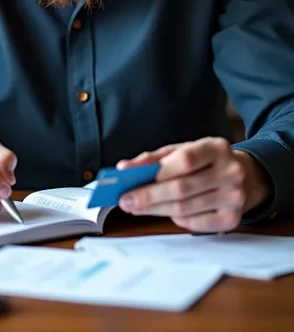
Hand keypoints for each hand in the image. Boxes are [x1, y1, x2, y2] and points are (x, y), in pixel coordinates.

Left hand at [117, 137, 271, 232]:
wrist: (247, 176)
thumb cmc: (207, 161)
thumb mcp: (185, 150)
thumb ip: (156, 158)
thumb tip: (126, 168)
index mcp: (217, 148)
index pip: (185, 160)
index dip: (157, 172)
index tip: (130, 180)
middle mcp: (230, 172)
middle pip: (182, 188)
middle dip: (149, 196)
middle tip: (126, 200)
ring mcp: (234, 198)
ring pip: (185, 209)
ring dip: (155, 210)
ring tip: (136, 208)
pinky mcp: (232, 219)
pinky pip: (194, 224)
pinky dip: (176, 219)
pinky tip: (165, 212)